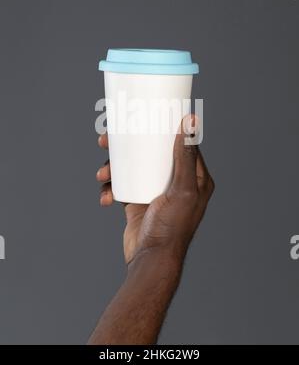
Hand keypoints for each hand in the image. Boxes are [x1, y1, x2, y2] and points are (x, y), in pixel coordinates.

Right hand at [96, 114, 213, 265]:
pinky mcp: (137, 200)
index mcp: (193, 176)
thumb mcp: (182, 189)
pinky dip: (110, 189)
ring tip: (102, 174)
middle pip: (149, 152)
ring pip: (132, 167)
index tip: (141, 117)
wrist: (151, 260)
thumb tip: (192, 120)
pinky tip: (106, 197)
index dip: (160, 128)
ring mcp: (155, 190)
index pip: (178, 143)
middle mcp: (175, 181)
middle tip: (105, 141)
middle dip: (125, 146)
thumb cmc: (171, 227)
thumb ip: (186, 156)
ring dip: (112, 167)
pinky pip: (121, 186)